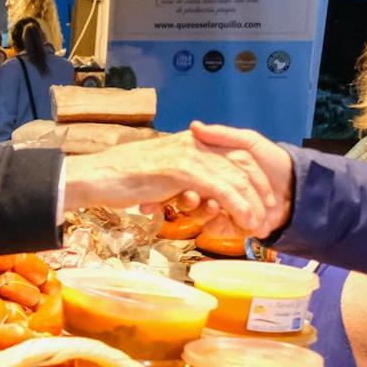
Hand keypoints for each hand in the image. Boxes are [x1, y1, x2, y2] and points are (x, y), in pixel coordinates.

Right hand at [61, 131, 278, 228]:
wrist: (96, 177)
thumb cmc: (120, 181)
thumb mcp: (157, 176)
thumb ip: (177, 180)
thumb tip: (187, 195)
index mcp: (190, 142)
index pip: (234, 154)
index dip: (253, 177)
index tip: (262, 200)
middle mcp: (194, 143)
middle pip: (241, 163)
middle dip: (260, 191)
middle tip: (269, 215)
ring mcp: (188, 153)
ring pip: (235, 177)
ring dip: (252, 203)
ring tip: (259, 224)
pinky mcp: (181, 168)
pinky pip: (220, 187)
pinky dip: (236, 205)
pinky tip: (244, 219)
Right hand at [188, 121, 295, 236]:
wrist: (302, 188)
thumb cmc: (276, 161)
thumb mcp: (248, 141)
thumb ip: (222, 135)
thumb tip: (195, 127)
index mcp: (217, 170)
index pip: (192, 177)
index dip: (187, 175)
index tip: (179, 172)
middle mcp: (216, 190)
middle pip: (194, 196)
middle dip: (192, 199)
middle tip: (189, 197)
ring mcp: (223, 210)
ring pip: (201, 213)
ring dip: (202, 211)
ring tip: (210, 206)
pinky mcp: (231, 227)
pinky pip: (215, 228)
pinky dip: (215, 222)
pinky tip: (218, 214)